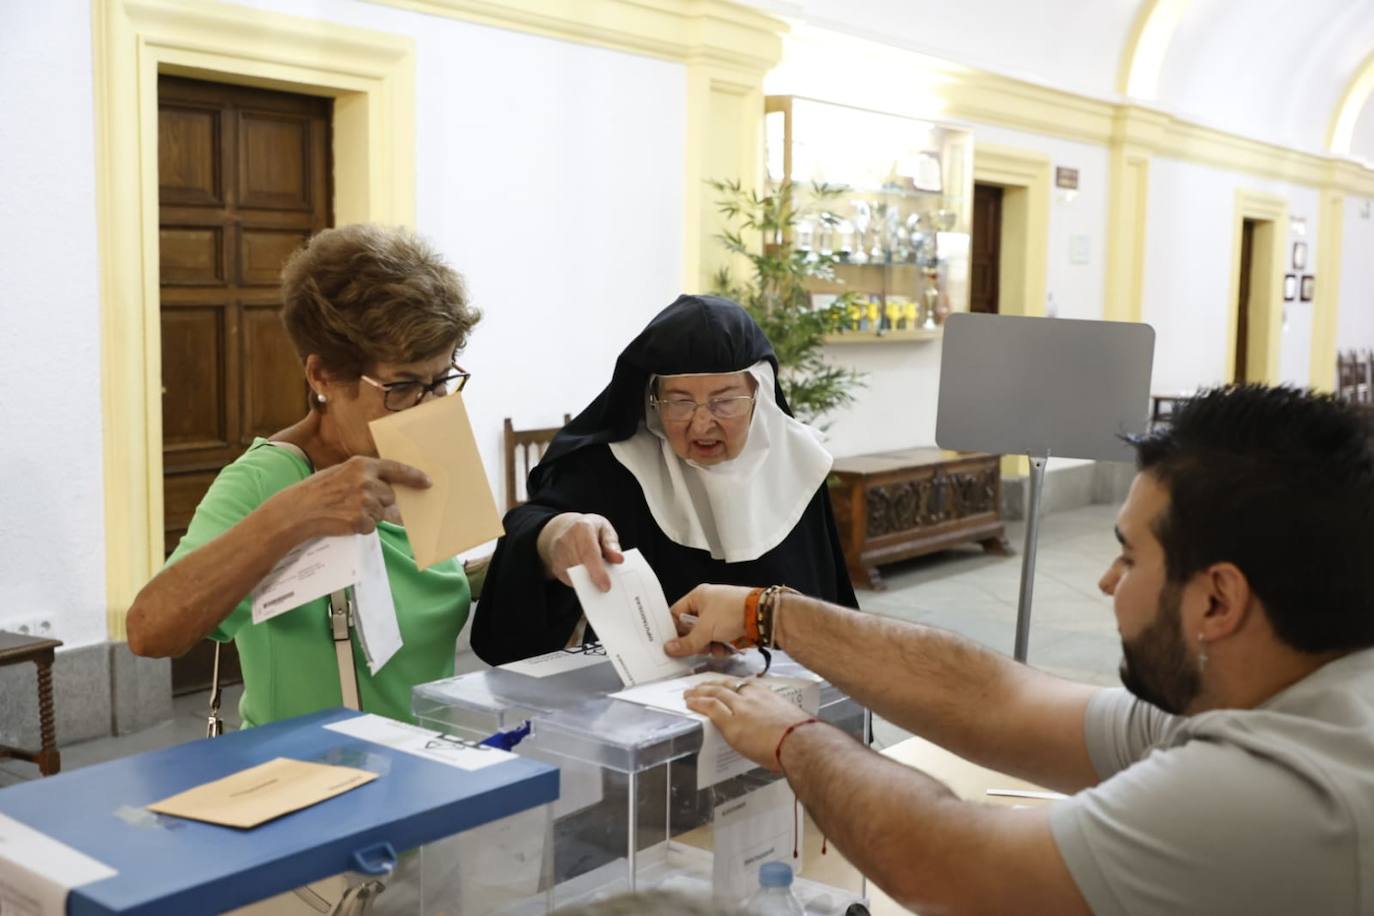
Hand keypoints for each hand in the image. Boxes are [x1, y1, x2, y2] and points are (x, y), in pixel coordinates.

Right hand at [279, 456, 430, 537]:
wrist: (298, 510)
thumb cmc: (319, 491)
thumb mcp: (342, 473)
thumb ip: (366, 478)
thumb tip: (391, 492)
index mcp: (362, 464)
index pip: (396, 469)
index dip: (414, 477)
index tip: (427, 482)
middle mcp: (366, 481)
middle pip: (390, 496)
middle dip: (380, 502)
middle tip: (356, 503)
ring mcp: (364, 501)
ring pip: (382, 513)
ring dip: (369, 515)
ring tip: (346, 511)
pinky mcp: (361, 520)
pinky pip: (372, 526)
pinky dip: (362, 527)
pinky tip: (344, 521)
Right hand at [537, 512, 623, 589]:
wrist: (566, 529)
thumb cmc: (590, 529)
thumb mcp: (605, 530)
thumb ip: (612, 544)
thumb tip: (619, 559)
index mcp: (582, 527)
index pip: (589, 553)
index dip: (597, 571)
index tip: (606, 586)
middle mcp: (566, 540)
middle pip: (580, 566)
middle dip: (595, 578)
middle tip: (607, 587)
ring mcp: (558, 554)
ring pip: (575, 575)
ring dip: (589, 580)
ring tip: (599, 578)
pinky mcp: (556, 566)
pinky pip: (570, 580)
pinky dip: (582, 581)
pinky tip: (589, 576)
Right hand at [664, 584, 751, 656]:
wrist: (762, 616)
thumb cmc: (733, 611)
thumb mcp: (706, 629)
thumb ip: (687, 642)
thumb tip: (669, 648)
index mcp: (698, 597)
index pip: (676, 614)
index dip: (673, 630)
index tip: (671, 645)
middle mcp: (708, 605)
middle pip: (691, 629)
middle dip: (695, 641)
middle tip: (698, 648)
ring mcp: (720, 617)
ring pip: (705, 638)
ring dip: (709, 646)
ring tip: (716, 647)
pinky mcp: (731, 627)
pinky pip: (718, 641)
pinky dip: (721, 647)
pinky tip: (727, 648)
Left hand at [684, 680, 815, 771]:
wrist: (800, 742)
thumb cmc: (801, 735)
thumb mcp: (789, 718)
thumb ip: (777, 718)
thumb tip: (776, 727)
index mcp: (766, 694)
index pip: (743, 685)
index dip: (729, 685)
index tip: (724, 685)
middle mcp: (751, 696)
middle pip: (726, 686)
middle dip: (711, 686)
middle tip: (701, 686)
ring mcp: (740, 708)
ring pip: (715, 694)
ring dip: (700, 693)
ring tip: (690, 694)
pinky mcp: (731, 723)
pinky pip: (711, 708)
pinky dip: (699, 704)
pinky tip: (691, 704)